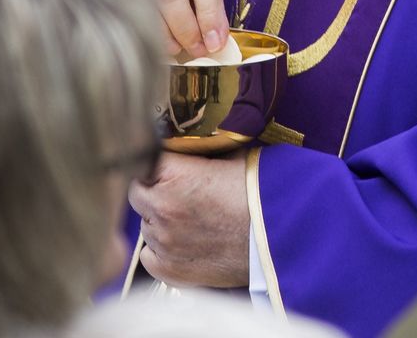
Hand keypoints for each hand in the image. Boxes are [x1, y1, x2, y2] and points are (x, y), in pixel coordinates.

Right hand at [124, 0, 229, 58]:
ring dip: (166, 34)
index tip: (215, 42)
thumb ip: (213, 8)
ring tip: (180, 49)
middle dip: (185, 26)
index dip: (209, 12)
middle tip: (197, 49)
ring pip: (146, 1)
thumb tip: (215, 42)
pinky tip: (161, 44)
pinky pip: (130, 11)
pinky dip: (149, 32)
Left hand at [129, 152, 249, 287]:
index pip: (141, 162)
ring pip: (146, 226)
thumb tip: (189, 145)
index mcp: (172, 174)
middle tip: (179, 198)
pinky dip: (161, 252)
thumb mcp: (229, 159)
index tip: (165, 170)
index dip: (154, 167)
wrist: (280, 237)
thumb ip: (199, 155)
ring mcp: (163, 242)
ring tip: (191, 224)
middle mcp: (161, 208)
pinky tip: (184, 246)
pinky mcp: (170, 271)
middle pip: (136, 194)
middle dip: (153, 193)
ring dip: (159, 223)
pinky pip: (149, 258)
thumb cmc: (259, 195)